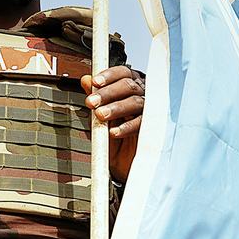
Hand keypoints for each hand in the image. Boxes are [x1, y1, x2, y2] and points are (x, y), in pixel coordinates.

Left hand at [81, 65, 144, 182]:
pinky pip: (142, 124)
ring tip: (100, 115)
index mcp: (130, 89)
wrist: (122, 165)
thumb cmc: (114, 138)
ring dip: (115, 108)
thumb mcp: (100, 117)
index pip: (123, 73)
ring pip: (135, 102)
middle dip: (108, 92)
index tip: (95, 82)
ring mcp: (149, 112)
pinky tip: (113, 132)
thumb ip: (95, 97)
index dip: (109, 75)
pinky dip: (126, 127)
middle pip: (129, 85)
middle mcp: (141, 96)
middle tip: (91, 102)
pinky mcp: (152, 129)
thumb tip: (85, 80)